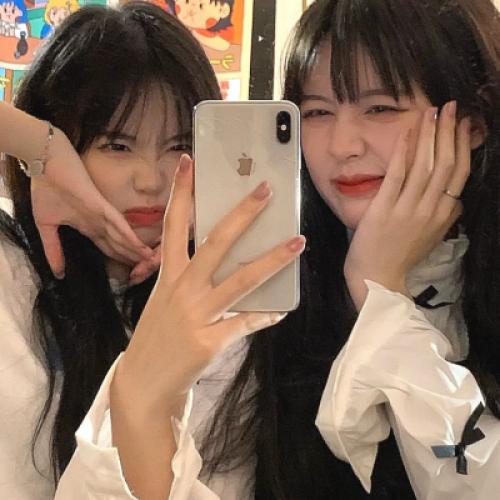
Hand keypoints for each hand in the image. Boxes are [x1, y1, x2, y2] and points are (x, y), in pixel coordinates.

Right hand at [31, 128, 153, 277]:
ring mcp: (102, 214)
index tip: (132, 275)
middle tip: (148, 274)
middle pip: (120, 246)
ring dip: (136, 252)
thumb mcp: (46, 225)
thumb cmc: (45, 188)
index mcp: (89, 227)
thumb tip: (57, 273)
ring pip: (123, 238)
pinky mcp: (101, 205)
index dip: (120, 261)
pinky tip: (141, 248)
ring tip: (152, 265)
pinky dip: (128, 237)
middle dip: (133, 260)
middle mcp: (99, 222)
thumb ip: (53, 249)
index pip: (109, 248)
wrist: (43, 162)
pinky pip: (118, 223)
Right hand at [114, 155, 304, 415]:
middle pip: (215, 243)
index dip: (180, 191)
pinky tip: (281, 311)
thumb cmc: (157, 337)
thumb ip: (189, 279)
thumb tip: (227, 263)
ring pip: (241, 281)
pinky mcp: (210, 342)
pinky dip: (265, 316)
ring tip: (299, 241)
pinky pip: (246, 323)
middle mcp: (181, 289)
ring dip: (273, 259)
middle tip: (265, 189)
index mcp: (168, 276)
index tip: (188, 161)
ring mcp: (196, 316)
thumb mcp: (165, 300)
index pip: (172, 224)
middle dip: (242, 214)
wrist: (143, 384)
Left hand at [344, 102, 469, 309]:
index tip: (462, 125)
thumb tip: (457, 199)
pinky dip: (403, 152)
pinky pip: (397, 175)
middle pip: (445, 164)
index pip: (459, 173)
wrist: (377, 278)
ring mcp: (407, 209)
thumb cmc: (401, 257)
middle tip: (449, 107)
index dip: (462, 145)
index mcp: (443, 215)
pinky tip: (407, 132)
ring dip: (429, 135)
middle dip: (449, 132)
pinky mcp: (384, 209)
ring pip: (425, 165)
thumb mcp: (432, 238)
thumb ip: (446, 217)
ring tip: (431, 112)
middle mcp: (429, 209)